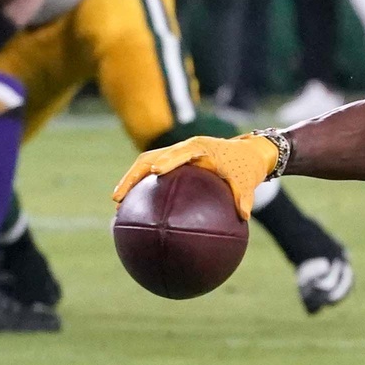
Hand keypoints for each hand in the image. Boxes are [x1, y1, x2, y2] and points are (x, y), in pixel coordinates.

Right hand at [113, 132, 279, 216]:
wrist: (247, 153)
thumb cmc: (246, 167)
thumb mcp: (247, 182)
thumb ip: (244, 197)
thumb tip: (244, 216)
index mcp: (199, 147)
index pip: (180, 152)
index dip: (168, 160)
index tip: (156, 171)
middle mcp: (183, 148)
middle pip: (149, 158)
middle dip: (132, 176)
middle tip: (118, 197)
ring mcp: (175, 154)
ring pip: (145, 164)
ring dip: (130, 181)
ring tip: (117, 203)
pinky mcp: (173, 162)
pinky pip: (153, 172)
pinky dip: (142, 187)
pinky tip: (133, 209)